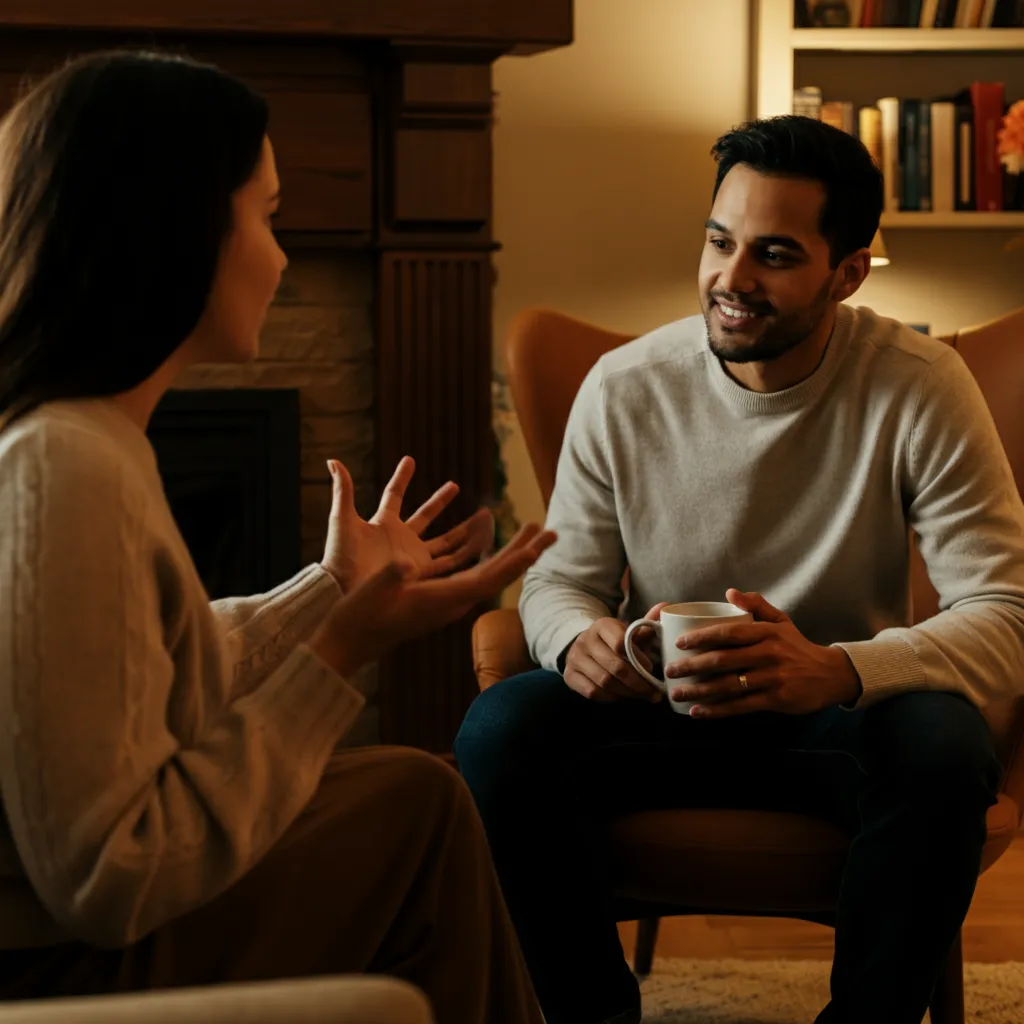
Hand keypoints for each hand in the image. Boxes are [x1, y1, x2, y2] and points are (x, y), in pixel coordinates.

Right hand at [310, 523, 556, 677]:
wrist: (350, 643)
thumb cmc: (360, 616)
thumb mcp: (374, 591)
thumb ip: (392, 576)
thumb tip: (405, 562)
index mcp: (442, 600)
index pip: (487, 579)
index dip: (513, 562)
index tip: (536, 547)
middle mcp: (452, 602)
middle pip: (498, 574)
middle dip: (525, 552)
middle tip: (551, 531)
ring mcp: (448, 601)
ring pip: (488, 573)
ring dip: (511, 552)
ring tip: (531, 533)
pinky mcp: (439, 598)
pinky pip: (472, 574)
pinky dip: (488, 557)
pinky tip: (493, 547)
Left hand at [322, 456, 494, 591]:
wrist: (345, 590)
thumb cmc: (340, 556)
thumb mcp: (342, 519)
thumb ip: (343, 491)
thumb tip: (333, 461)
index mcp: (382, 523)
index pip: (394, 495)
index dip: (401, 477)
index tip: (410, 460)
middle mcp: (401, 538)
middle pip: (425, 515)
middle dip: (440, 500)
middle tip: (455, 485)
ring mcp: (412, 556)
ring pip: (443, 539)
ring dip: (461, 528)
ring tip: (481, 517)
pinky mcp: (421, 573)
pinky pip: (448, 564)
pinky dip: (465, 555)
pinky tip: (482, 546)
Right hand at [563, 603, 667, 702]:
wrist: (584, 647)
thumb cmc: (614, 641)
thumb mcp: (629, 631)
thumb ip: (647, 623)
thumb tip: (666, 606)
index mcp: (602, 625)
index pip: (620, 643)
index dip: (639, 659)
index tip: (652, 668)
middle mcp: (585, 640)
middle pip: (615, 667)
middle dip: (638, 683)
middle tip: (653, 692)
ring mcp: (575, 658)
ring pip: (604, 682)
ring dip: (627, 692)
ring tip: (641, 695)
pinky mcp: (569, 675)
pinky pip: (592, 692)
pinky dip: (610, 697)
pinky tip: (622, 695)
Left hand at [663, 589, 862, 717]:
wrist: (830, 674)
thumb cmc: (797, 646)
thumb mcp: (781, 620)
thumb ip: (756, 604)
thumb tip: (729, 592)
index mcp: (766, 632)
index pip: (727, 633)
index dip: (701, 638)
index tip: (680, 643)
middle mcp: (768, 654)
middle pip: (722, 660)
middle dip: (691, 666)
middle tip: (670, 670)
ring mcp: (772, 678)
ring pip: (728, 685)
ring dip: (698, 690)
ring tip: (677, 693)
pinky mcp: (776, 699)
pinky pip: (740, 706)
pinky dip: (717, 710)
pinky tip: (698, 711)